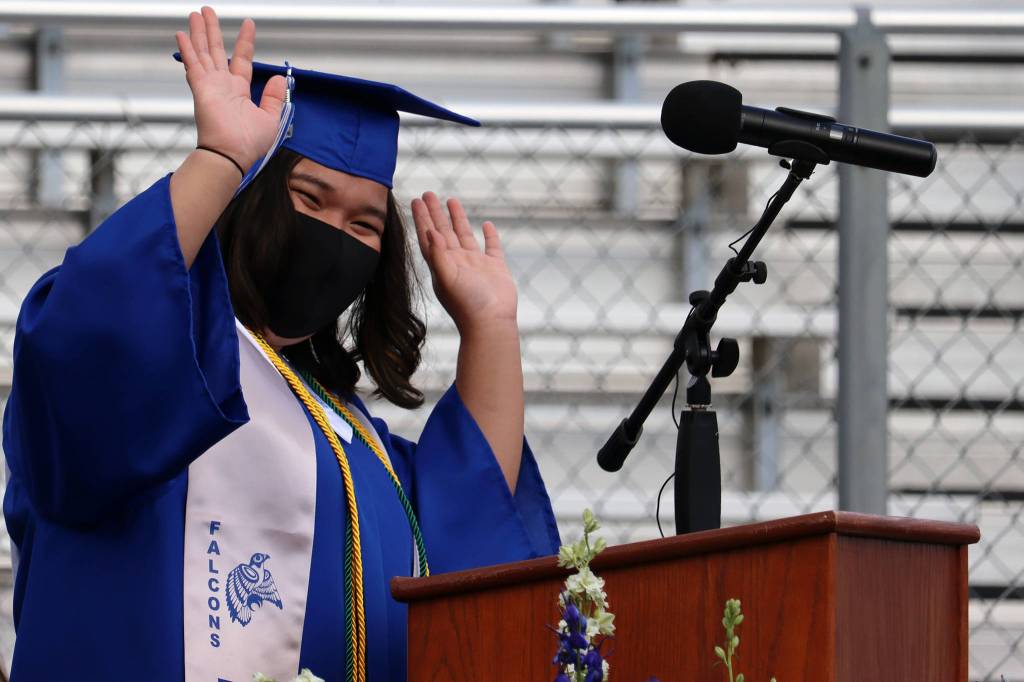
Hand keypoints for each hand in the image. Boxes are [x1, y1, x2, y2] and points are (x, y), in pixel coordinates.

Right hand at [175, 6, 285, 172]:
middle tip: (207, 11)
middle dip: (212, 30)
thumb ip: (274, 97)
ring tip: (196, 13)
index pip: (242, 59)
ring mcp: (210, 85)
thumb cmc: (249, 143)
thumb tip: (280, 79)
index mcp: (240, 91)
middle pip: (216, 50)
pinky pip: (193, 64)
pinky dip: (187, 49)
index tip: (248, 23)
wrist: (232, 155)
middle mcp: (223, 85)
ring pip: (203, 52)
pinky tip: (181, 34)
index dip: (245, 41)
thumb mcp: (270, 118)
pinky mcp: (201, 88)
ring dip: (199, 32)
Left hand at [412, 193, 517, 333]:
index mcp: (442, 264)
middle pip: (443, 231)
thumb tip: (430, 231)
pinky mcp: (495, 268)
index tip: (416, 200)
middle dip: (435, 213)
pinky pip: (492, 247)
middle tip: (428, 193)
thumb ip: (437, 255)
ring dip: (457, 218)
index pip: (429, 236)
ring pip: (464, 235)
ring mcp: (476, 264)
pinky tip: (486, 224)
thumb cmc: (466, 304)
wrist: (491, 323)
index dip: (422, 218)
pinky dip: (489, 235)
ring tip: (452, 200)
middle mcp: (457, 262)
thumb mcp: (447, 278)